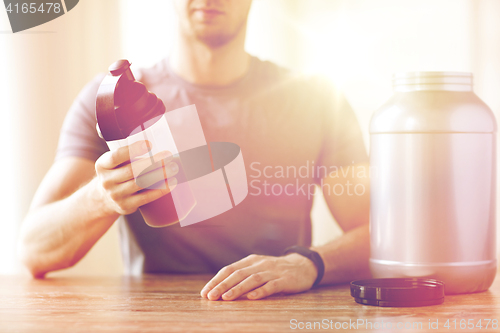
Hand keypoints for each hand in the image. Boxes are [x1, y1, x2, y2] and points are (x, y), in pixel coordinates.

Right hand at [94, 140, 177, 215]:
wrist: (103, 199)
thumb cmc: (115, 173)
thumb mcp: (110, 161)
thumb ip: (121, 145)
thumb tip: (131, 117)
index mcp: (102, 165)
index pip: (116, 156)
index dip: (132, 150)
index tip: (149, 144)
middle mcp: (106, 180)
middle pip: (132, 171)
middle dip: (153, 163)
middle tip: (169, 156)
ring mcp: (116, 195)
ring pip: (140, 184)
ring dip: (159, 175)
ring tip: (174, 168)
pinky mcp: (126, 206)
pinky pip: (145, 198)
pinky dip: (160, 190)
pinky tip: (171, 184)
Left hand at [200, 253, 317, 300]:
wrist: (303, 266)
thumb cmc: (275, 271)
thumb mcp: (257, 268)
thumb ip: (242, 275)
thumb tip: (220, 288)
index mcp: (250, 261)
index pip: (229, 269)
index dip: (216, 280)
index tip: (205, 292)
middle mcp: (260, 264)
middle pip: (238, 274)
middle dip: (222, 285)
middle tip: (210, 296)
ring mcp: (272, 272)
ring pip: (252, 279)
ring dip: (238, 289)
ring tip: (226, 298)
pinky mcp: (285, 280)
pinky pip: (271, 286)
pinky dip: (261, 291)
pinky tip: (251, 298)